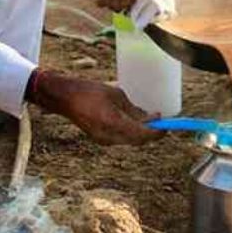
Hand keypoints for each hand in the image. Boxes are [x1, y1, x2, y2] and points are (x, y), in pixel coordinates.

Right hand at [29, 70, 163, 145]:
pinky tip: (133, 122)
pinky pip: (121, 139)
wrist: (65, 98)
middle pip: (138, 141)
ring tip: (149, 121)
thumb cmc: (90, 91)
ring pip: (129, 141)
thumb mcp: (117, 95)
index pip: (142, 135)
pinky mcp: (99, 139)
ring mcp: (103, 140)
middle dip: (151, 134)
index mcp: (114, 123)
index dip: (157, 133)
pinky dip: (130, 133)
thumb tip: (152, 117)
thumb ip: (134, 109)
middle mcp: (109, 136)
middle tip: (160, 123)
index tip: (166, 126)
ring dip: (141, 134)